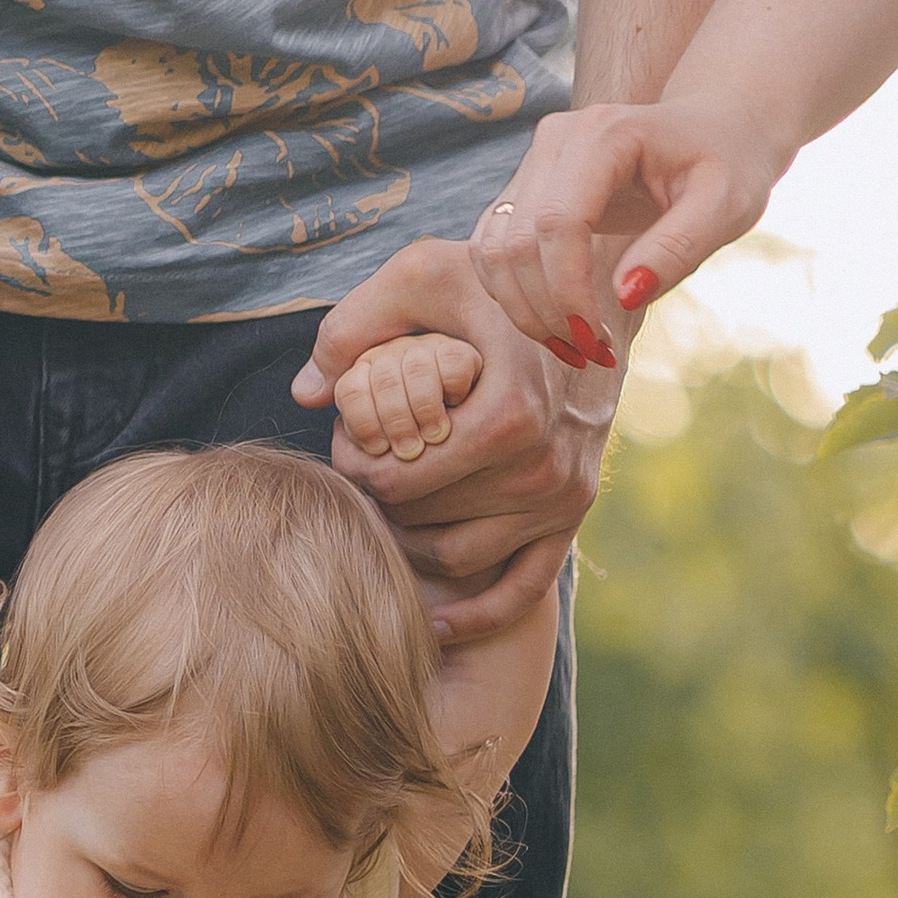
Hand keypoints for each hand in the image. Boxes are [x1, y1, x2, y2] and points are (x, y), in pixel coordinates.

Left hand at [294, 241, 611, 639]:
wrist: (588, 289)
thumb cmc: (497, 279)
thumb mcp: (421, 274)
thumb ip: (354, 327)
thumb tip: (308, 395)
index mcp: (508, 414)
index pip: (399, 477)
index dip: (355, 466)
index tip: (345, 442)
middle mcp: (543, 466)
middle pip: (424, 521)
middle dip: (380, 500)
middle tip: (359, 470)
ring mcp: (563, 497)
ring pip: (459, 559)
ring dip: (413, 544)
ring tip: (389, 507)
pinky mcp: (573, 516)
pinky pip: (522, 590)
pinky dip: (476, 614)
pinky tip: (435, 622)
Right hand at [468, 92, 780, 352]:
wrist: (715, 129)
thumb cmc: (728, 165)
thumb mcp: (726, 207)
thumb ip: (677, 248)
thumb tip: (623, 297)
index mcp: (604, 134)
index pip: (558, 222)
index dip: (568, 292)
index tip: (597, 343)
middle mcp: (556, 140)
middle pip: (517, 242)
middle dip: (547, 312)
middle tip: (591, 356)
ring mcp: (535, 161)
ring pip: (494, 251)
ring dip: (525, 312)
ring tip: (576, 347)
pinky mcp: (526, 188)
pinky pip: (493, 251)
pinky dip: (516, 298)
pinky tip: (558, 324)